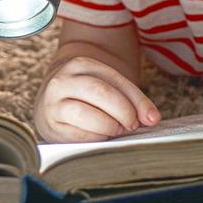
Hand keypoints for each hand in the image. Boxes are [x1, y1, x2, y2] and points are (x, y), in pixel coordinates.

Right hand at [33, 54, 159, 142]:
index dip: (137, 101)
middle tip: (132, 124)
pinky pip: (77, 134)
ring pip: (86, 114)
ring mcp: (53, 103)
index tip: (151, 118)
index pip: (115, 81)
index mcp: (81, 65)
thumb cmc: (87, 96)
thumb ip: (131, 99)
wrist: (52, 101)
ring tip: (116, 129)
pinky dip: (96, 137)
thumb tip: (152, 118)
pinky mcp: (50, 126)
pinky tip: (100, 135)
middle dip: (123, 112)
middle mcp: (63, 80)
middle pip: (100, 93)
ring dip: (109, 126)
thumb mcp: (107, 87)